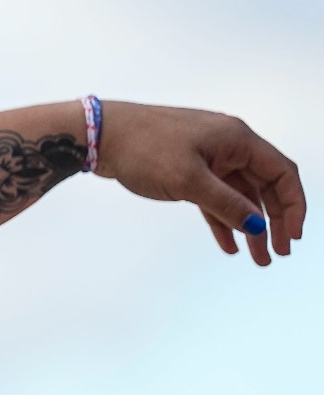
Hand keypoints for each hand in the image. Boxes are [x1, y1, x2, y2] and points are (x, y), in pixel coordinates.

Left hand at [96, 101, 304, 265]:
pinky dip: (222, 219)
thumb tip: (257, 225)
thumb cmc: (143, 147)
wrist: (101, 135)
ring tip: (257, 258)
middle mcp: (228, 146)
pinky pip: (214, 197)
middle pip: (264, 187)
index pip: (281, 173)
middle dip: (273, 222)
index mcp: (237, 140)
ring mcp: (208, 157)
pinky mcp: (188, 169)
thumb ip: (226, 204)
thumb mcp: (188, 180)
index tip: (292, 236)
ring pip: (238, 195)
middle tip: (276, 254)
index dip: (293, 205)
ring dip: (248, 226)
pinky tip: (228, 245)